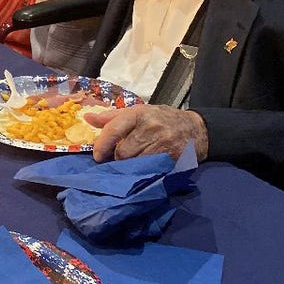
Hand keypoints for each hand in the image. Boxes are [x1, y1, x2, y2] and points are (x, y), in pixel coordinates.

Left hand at [86, 104, 208, 162]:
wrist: (196, 128)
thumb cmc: (161, 119)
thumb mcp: (137, 112)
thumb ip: (111, 117)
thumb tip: (87, 119)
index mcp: (139, 114)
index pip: (114, 129)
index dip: (102, 145)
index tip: (97, 156)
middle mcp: (151, 128)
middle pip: (123, 152)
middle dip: (117, 158)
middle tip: (119, 158)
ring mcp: (164, 144)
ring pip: (135, 163)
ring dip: (130, 166)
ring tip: (132, 162)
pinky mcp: (173, 158)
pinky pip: (150, 170)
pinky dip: (144, 172)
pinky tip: (144, 168)